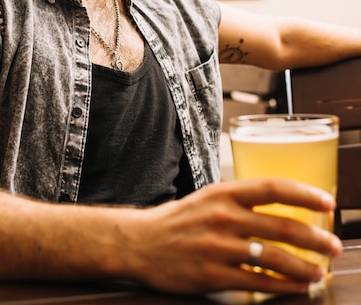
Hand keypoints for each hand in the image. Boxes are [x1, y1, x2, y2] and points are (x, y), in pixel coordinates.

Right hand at [125, 178, 341, 294]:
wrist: (140, 242)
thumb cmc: (180, 219)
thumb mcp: (210, 197)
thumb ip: (241, 200)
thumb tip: (283, 206)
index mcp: (224, 192)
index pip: (272, 188)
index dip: (304, 194)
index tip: (327, 202)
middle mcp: (224, 216)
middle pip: (281, 225)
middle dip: (315, 237)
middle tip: (334, 245)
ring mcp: (218, 247)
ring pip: (274, 257)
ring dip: (304, 266)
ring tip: (320, 271)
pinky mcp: (213, 275)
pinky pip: (257, 281)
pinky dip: (282, 285)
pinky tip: (296, 287)